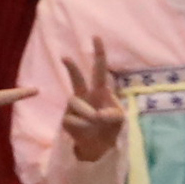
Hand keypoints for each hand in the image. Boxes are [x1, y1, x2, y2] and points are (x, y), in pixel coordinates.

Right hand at [61, 44, 127, 164]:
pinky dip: (83, 126)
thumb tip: (97, 114)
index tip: (96, 37)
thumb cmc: (110, 127)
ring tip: (95, 123)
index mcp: (100, 91)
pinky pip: (73, 119)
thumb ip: (113, 114)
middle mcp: (84, 95)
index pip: (100, 69)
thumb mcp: (119, 119)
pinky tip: (85, 130)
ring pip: (76, 103)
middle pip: (77, 78)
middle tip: (65, 57)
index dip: (99, 53)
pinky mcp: (66, 119)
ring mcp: (73, 106)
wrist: (98, 146)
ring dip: (88, 115)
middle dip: (71, 68)